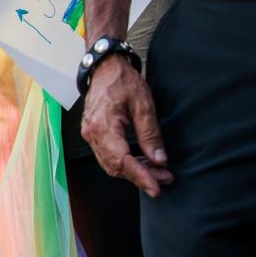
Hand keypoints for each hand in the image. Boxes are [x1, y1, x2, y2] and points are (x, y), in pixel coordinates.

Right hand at [80, 55, 172, 197]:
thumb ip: (150, 134)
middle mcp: (92, 134)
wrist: (104, 69)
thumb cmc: (122, 82)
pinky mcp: (93, 135)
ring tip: (158, 172)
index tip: (156, 188)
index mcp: (103, 127)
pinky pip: (108, 156)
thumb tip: (159, 160)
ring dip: (134, 171)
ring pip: (111, 164)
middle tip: (165, 179)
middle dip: (141, 176)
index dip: (140, 176)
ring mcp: (90, 136)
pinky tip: (142, 162)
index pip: (122, 160)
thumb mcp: (143, 105)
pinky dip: (125, 163)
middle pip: (115, 167)